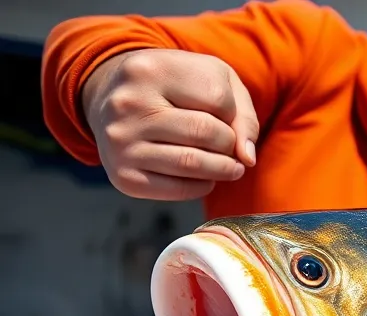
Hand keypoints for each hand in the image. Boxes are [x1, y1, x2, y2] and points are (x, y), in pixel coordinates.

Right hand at [81, 48, 259, 200]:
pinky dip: (203, 186)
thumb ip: (241, 114)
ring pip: (192, 163)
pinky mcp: (123, 175)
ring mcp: (121, 141)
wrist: (112, 101)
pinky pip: (178, 189)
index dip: (234, 114)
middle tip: (230, 146)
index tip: (226, 117)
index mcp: (151, 69)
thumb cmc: (174, 88)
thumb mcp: (212, 79)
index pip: (218, 99)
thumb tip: (247, 158)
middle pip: (206, 132)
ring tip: (230, 166)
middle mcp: (129, 104)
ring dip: (223, 169)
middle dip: (230, 144)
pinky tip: (204, 177)